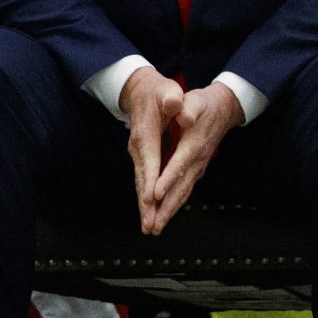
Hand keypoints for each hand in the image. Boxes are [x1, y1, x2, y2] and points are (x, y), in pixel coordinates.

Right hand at [119, 66, 182, 233]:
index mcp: (146, 133)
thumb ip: (173, 98)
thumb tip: (178, 107)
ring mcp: (139, 154)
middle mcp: (139, 148)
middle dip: (146, 205)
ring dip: (146, 207)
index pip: (150, 160)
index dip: (152, 180)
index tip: (152, 199)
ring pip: (142, 185)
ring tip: (150, 228)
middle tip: (150, 226)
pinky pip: (146, 182)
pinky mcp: (143, 158)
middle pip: (143, 180)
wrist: (140, 90)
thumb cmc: (157, 91)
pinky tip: (152, 213)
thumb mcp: (168, 89)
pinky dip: (148, 199)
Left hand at [145, 82, 243, 235]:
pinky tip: (165, 214)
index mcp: (193, 144)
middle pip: (181, 187)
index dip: (167, 180)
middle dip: (166, 208)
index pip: (179, 164)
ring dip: (169, 211)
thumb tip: (183, 116)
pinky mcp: (195, 169)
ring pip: (183, 193)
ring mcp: (197, 167)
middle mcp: (197, 160)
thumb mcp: (195, 100)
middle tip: (153, 226)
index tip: (154, 195)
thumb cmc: (204, 103)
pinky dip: (174, 204)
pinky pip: (184, 190)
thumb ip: (188, 108)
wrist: (223, 109)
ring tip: (155, 228)